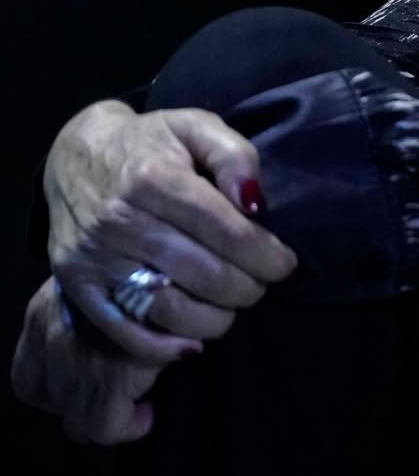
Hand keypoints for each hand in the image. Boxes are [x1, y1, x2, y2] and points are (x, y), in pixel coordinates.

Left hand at [11, 275, 182, 444]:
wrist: (171, 259)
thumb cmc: (141, 265)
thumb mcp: (100, 281)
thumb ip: (89, 311)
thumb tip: (104, 345)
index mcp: (40, 315)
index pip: (27, 380)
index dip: (53, 395)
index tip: (84, 389)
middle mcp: (49, 341)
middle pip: (53, 404)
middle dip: (84, 406)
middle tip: (116, 396)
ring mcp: (76, 364)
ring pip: (78, 422)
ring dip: (108, 416)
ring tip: (137, 405)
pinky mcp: (109, 381)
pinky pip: (106, 428)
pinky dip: (128, 427)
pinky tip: (147, 413)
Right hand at [43, 98, 299, 364]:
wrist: (76, 156)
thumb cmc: (150, 143)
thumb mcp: (196, 126)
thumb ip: (234, 156)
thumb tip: (254, 204)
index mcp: (155, 179)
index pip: (225, 231)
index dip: (265, 255)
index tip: (285, 264)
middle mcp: (121, 221)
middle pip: (204, 275)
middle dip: (248, 288)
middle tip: (261, 284)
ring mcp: (96, 258)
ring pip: (169, 310)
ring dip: (215, 320)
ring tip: (231, 307)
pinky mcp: (77, 285)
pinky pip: (123, 331)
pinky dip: (163, 349)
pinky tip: (192, 344)